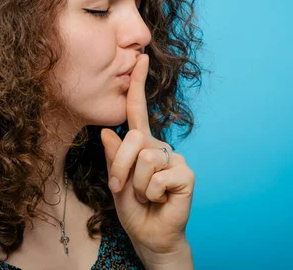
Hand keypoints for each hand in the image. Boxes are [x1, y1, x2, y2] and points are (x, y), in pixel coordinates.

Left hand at [101, 53, 195, 264]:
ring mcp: (175, 159)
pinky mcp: (185, 174)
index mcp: (142, 144)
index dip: (138, 84)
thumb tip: (106, 132)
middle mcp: (159, 147)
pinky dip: (151, 195)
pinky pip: (158, 178)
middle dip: (120, 169)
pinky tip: (160, 200)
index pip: (138, 111)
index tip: (140, 58)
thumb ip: (113, 158)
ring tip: (146, 196)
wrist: (150, 235)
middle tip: (122, 189)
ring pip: (145, 160)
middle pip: (133, 140)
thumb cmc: (133, 207)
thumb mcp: (116, 182)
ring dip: (137, 186)